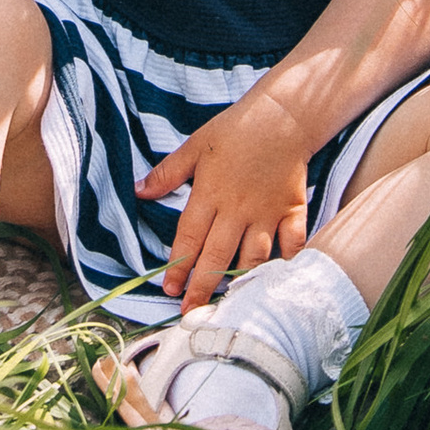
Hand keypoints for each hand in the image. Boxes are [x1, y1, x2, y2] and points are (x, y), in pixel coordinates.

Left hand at [143, 93, 311, 311]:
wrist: (283, 116)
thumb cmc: (235, 130)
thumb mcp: (195, 146)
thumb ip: (167, 173)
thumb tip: (138, 191)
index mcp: (210, 193)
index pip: (189, 238)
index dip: (178, 267)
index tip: (169, 289)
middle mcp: (237, 209)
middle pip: (217, 255)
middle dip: (202, 288)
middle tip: (190, 313)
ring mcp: (266, 212)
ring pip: (253, 256)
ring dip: (239, 281)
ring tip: (228, 304)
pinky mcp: (292, 210)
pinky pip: (292, 243)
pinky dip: (287, 263)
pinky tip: (277, 281)